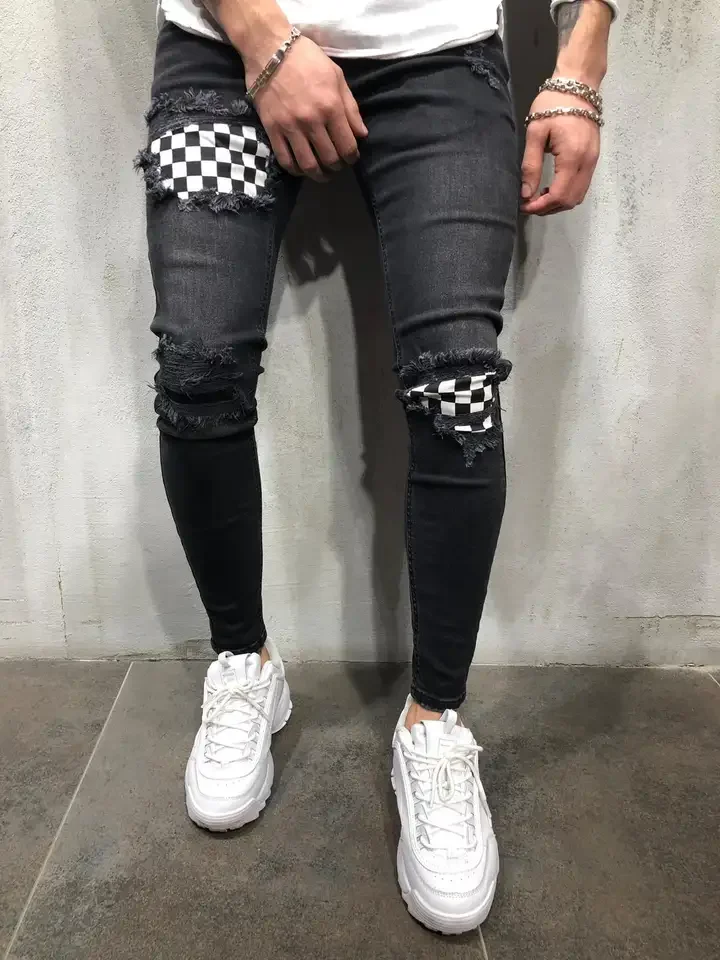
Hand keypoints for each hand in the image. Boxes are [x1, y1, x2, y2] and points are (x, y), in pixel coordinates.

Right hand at [246, 36, 367, 181]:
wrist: (269, 48)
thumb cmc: (307, 59)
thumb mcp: (336, 76)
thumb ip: (350, 107)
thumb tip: (362, 135)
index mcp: (331, 107)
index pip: (347, 146)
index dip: (352, 157)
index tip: (351, 158)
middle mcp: (312, 121)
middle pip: (330, 159)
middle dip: (337, 167)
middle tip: (337, 165)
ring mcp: (291, 127)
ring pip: (308, 165)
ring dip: (319, 175)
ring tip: (322, 173)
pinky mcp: (272, 129)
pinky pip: (286, 160)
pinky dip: (296, 170)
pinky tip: (302, 169)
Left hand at [520, 90, 600, 215]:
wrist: (578, 84)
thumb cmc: (553, 104)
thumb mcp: (535, 132)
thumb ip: (531, 165)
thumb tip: (526, 194)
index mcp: (572, 156)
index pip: (559, 195)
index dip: (541, 206)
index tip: (525, 206)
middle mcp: (588, 162)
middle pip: (571, 200)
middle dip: (549, 208)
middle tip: (530, 204)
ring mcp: (594, 160)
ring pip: (579, 195)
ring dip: (559, 203)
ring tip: (539, 197)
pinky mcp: (594, 158)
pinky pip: (582, 185)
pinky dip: (567, 193)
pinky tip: (552, 187)